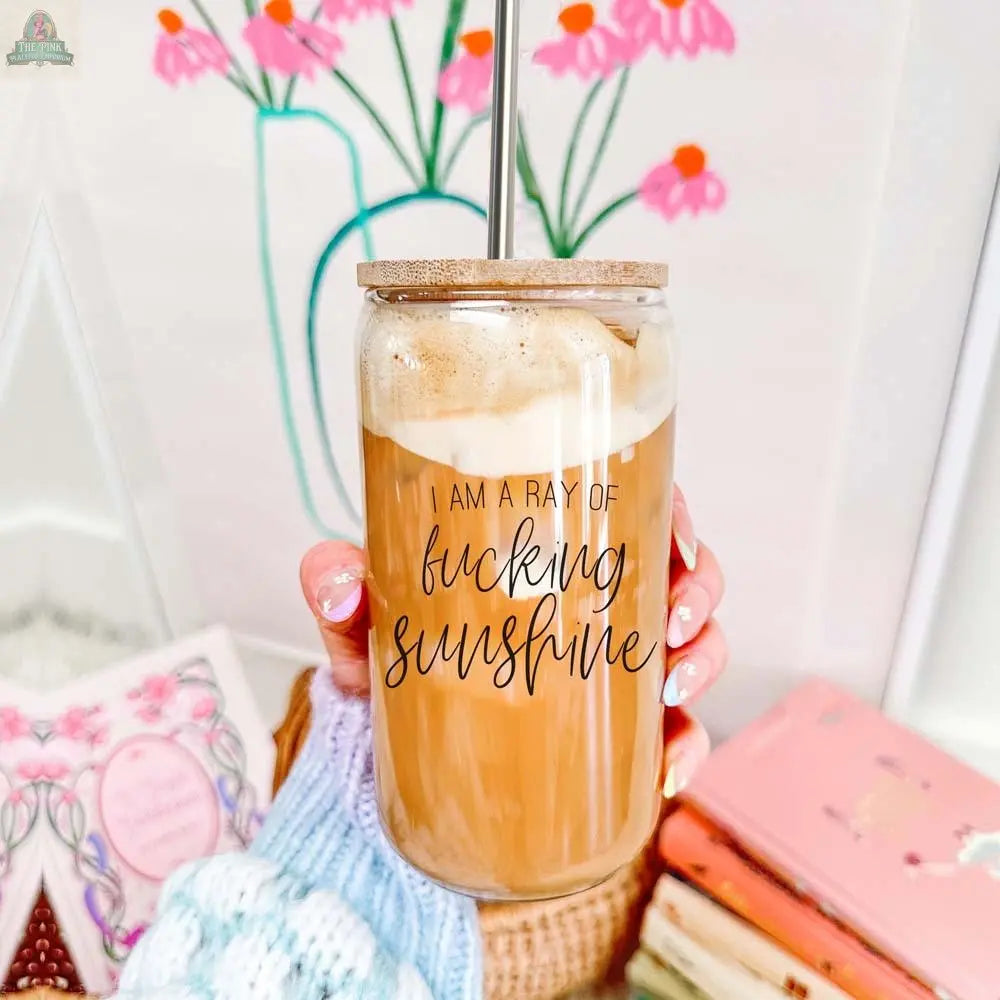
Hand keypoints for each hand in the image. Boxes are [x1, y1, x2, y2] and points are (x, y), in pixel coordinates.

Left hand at [300, 484, 726, 796]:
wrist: (390, 757)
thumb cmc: (392, 664)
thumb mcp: (366, 624)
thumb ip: (342, 589)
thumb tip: (334, 581)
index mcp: (554, 554)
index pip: (633, 511)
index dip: (674, 516)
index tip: (675, 538)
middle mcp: (594, 604)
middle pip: (681, 577)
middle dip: (697, 593)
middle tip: (670, 620)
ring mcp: (610, 668)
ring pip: (693, 647)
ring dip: (704, 660)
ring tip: (671, 683)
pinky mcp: (611, 734)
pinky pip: (671, 735)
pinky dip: (684, 748)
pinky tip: (664, 767)